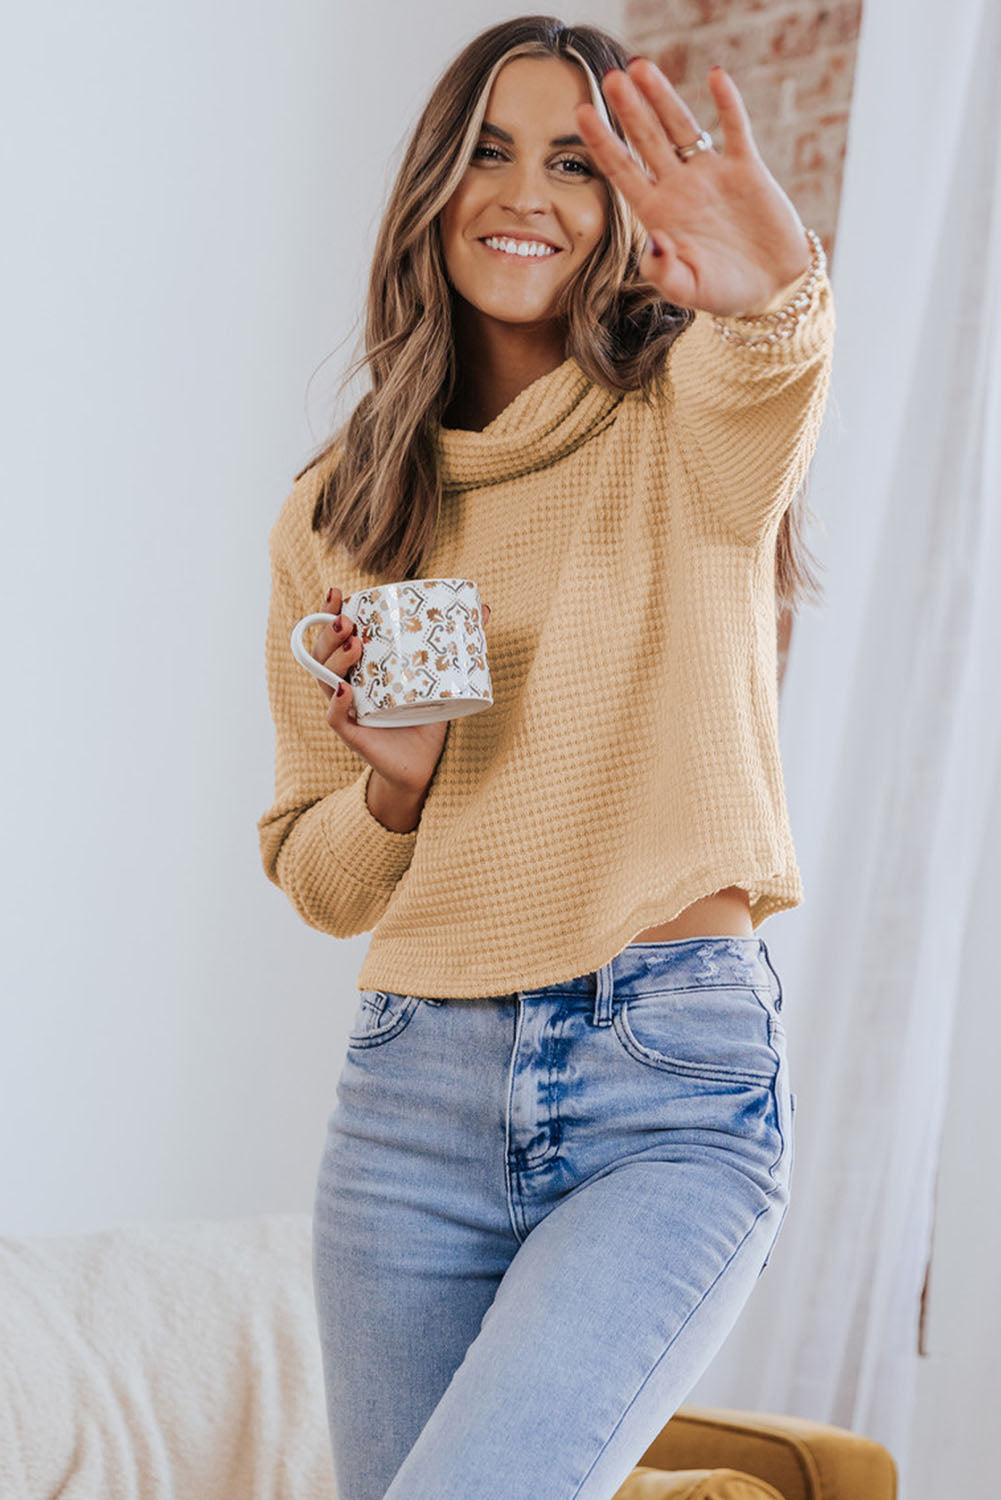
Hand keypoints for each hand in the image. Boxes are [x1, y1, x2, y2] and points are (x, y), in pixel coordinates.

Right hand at [312, 588, 490, 797]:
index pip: (333, 635)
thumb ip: (456, 643)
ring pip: (324, 680)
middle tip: (349, 621)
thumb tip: (486, 610)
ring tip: (355, 645)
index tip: (337, 592)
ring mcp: (347, 710)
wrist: (424, 763)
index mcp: (359, 666)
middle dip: (329, 633)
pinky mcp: (354, 735)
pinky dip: (337, 703)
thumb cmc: (425, 715)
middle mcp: (345, 684)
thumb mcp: (439, 675)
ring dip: (335, 659)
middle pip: (321, 653)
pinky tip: (346, 689)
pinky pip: (335, 717)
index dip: (328, 613)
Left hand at [575, 60, 812, 317]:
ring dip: (663, 97)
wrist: (771, 288)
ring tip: (641, 66)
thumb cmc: (724, 293)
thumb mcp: (689, 290)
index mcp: (658, 214)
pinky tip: (716, 75)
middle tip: (610, 76)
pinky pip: (735, 129)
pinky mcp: (746, 169)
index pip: (622, 171)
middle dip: (628, 109)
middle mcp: (679, 188)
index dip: (601, 143)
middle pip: (647, 139)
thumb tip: (654, 243)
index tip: (580, 114)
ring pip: (682, 126)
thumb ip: (665, 272)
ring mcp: (711, 175)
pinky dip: (727, 103)